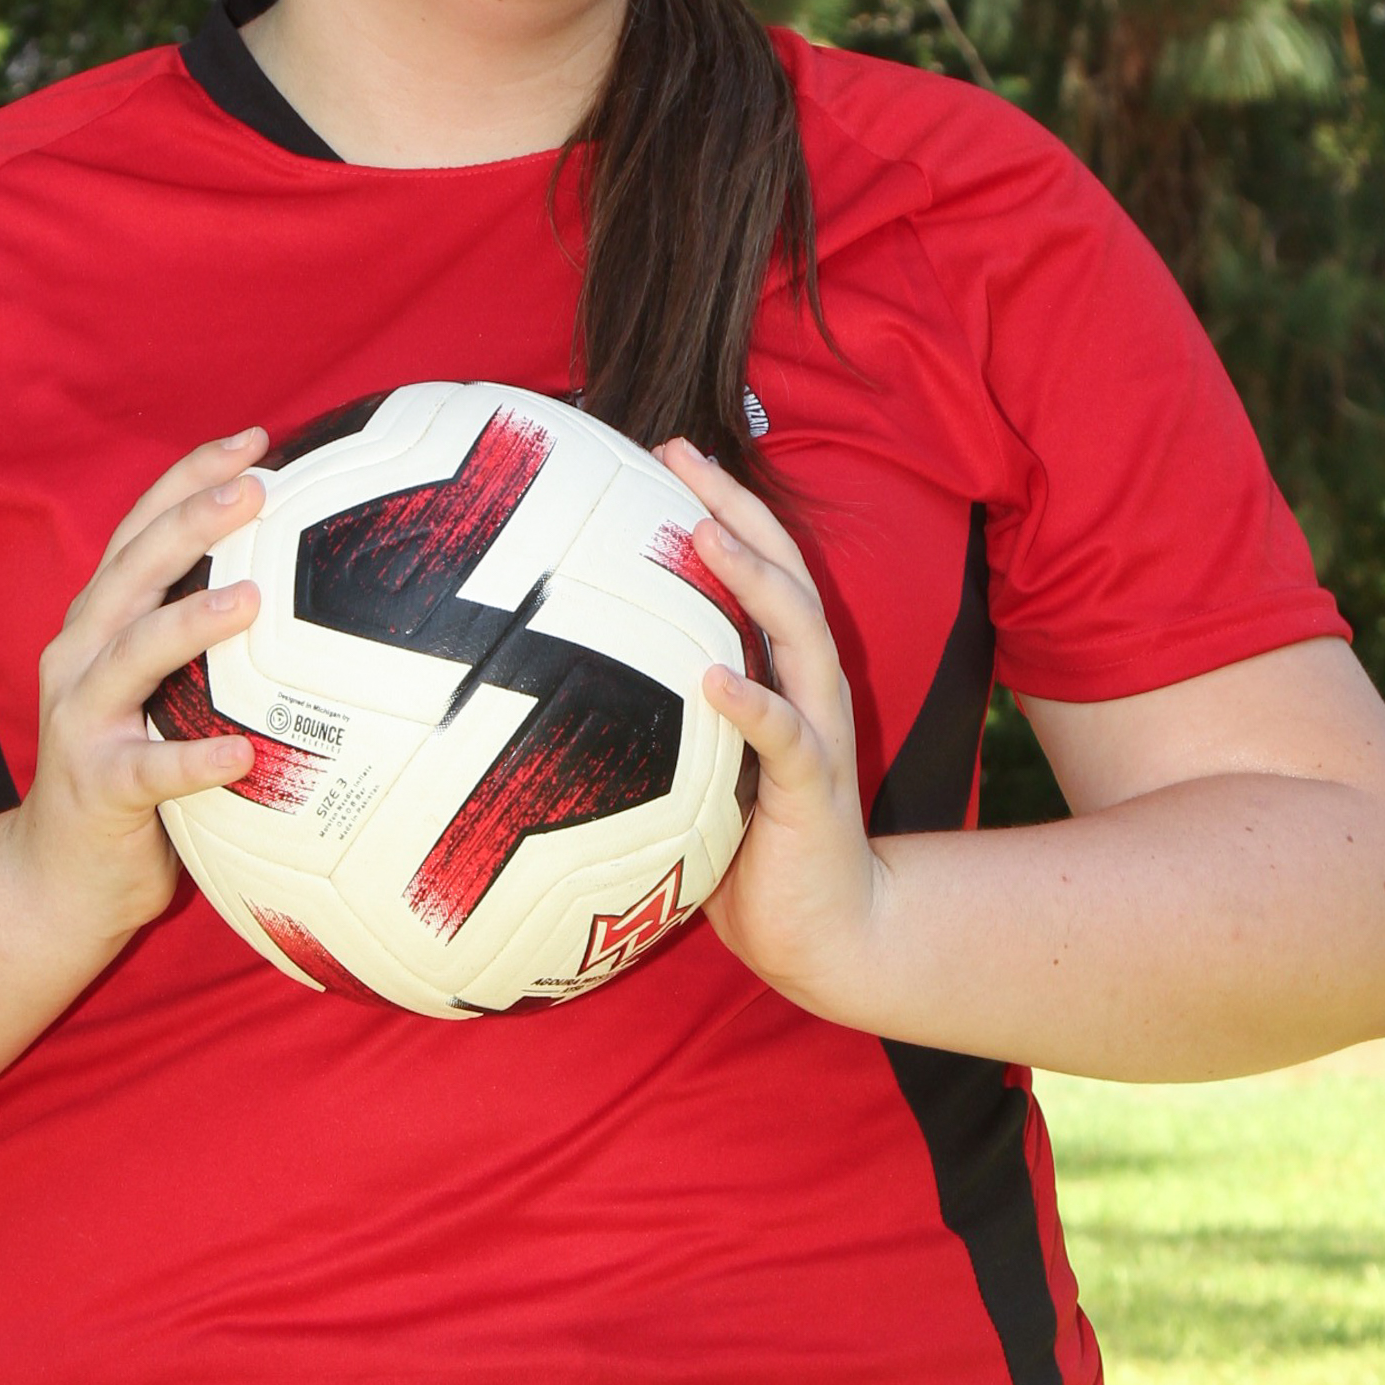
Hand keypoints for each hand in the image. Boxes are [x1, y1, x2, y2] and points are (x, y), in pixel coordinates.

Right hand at [3, 428, 269, 947]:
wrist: (57, 880)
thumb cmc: (133, 774)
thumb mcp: (163, 693)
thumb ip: (204, 642)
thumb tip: (311, 587)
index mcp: (100, 625)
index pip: (141, 531)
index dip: (190, 478)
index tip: (255, 439)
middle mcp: (81, 658)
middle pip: (132, 572)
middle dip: (190, 521)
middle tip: (256, 488)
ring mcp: (81, 722)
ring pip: (132, 656)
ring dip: (189, 623)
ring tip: (251, 598)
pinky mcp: (96, 790)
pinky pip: (149, 771)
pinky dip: (193, 759)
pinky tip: (243, 753)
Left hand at [657, 439, 880, 1018]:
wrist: (827, 932)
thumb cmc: (750, 847)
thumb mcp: (695, 766)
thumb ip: (659, 715)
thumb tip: (557, 681)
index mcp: (783, 674)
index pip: (760, 567)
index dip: (721, 502)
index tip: (663, 452)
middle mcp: (809, 687)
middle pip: (784, 571)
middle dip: (735, 504)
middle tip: (680, 453)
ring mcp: (818, 730)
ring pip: (797, 633)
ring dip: (751, 579)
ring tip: (705, 534)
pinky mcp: (816, 788)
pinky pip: (787, 736)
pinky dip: (752, 702)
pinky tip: (713, 677)